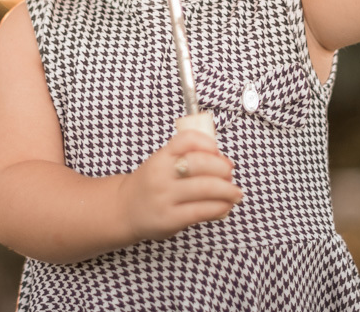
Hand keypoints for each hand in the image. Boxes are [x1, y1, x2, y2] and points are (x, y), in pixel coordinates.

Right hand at [115, 129, 242, 241]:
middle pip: (199, 164)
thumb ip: (186, 156)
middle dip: (222, 168)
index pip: (186, 140)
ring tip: (235, 193)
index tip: (217, 151)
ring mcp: (165, 197)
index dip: (207, 143)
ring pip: (204, 188)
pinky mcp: (170, 219)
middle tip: (229, 173)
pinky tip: (225, 206)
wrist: (124, 209)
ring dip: (227, 190)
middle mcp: (161, 174)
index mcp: (161, 156)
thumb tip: (223, 158)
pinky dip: (219, 207)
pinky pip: (201, 211)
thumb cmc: (151, 184)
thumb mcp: (162, 162)